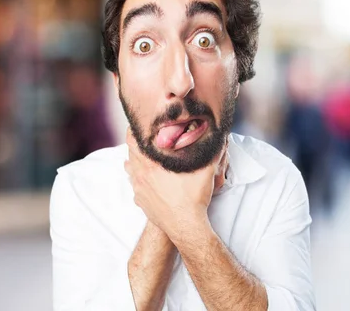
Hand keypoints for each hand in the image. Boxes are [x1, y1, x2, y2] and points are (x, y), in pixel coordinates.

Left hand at [124, 128, 227, 243]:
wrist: (186, 226)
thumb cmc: (194, 198)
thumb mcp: (206, 171)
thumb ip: (212, 151)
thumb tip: (220, 136)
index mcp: (152, 164)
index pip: (133, 140)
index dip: (135, 129)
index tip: (141, 123)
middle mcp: (141, 175)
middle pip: (129, 152)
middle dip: (136, 143)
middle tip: (144, 136)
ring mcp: (139, 190)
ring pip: (130, 169)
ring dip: (135, 160)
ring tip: (144, 154)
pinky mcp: (141, 201)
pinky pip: (135, 185)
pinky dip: (138, 177)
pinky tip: (145, 176)